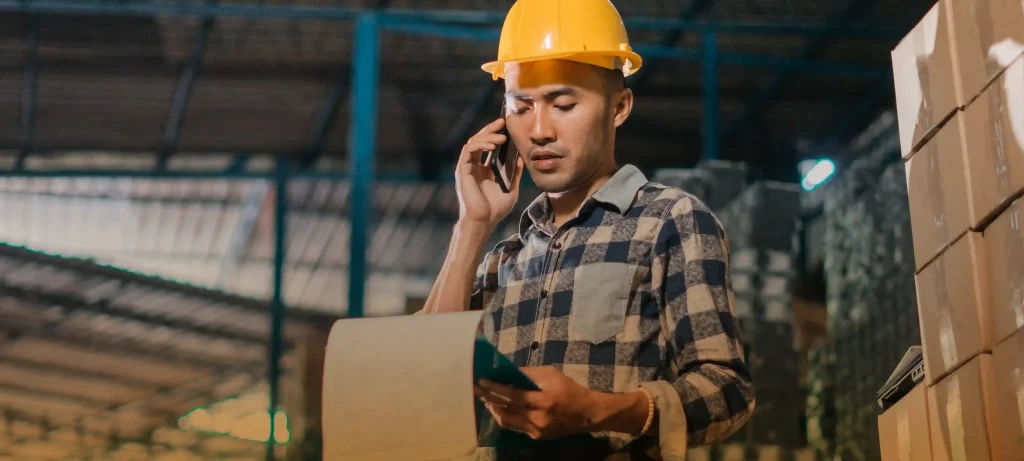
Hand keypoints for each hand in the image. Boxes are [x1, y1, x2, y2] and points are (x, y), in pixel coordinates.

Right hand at [455, 118, 524, 228]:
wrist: (484, 221)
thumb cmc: (495, 210)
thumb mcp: (511, 189)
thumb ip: (514, 174)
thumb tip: (521, 160)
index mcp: (483, 170)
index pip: (487, 147)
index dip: (495, 135)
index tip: (506, 127)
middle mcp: (474, 167)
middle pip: (479, 141)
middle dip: (490, 130)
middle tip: (501, 122)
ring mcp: (467, 168)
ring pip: (473, 143)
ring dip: (487, 137)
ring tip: (501, 137)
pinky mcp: (462, 170)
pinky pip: (469, 151)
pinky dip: (480, 145)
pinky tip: (492, 146)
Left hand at [474, 366, 597, 439]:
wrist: (587, 414)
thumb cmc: (570, 390)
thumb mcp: (552, 375)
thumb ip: (530, 374)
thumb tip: (509, 372)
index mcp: (543, 400)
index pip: (512, 395)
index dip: (495, 389)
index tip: (481, 382)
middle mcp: (537, 418)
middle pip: (506, 409)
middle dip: (489, 399)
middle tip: (476, 390)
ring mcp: (536, 430)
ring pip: (507, 421)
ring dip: (494, 410)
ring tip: (486, 399)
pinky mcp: (536, 436)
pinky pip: (515, 427)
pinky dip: (505, 417)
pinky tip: (500, 409)